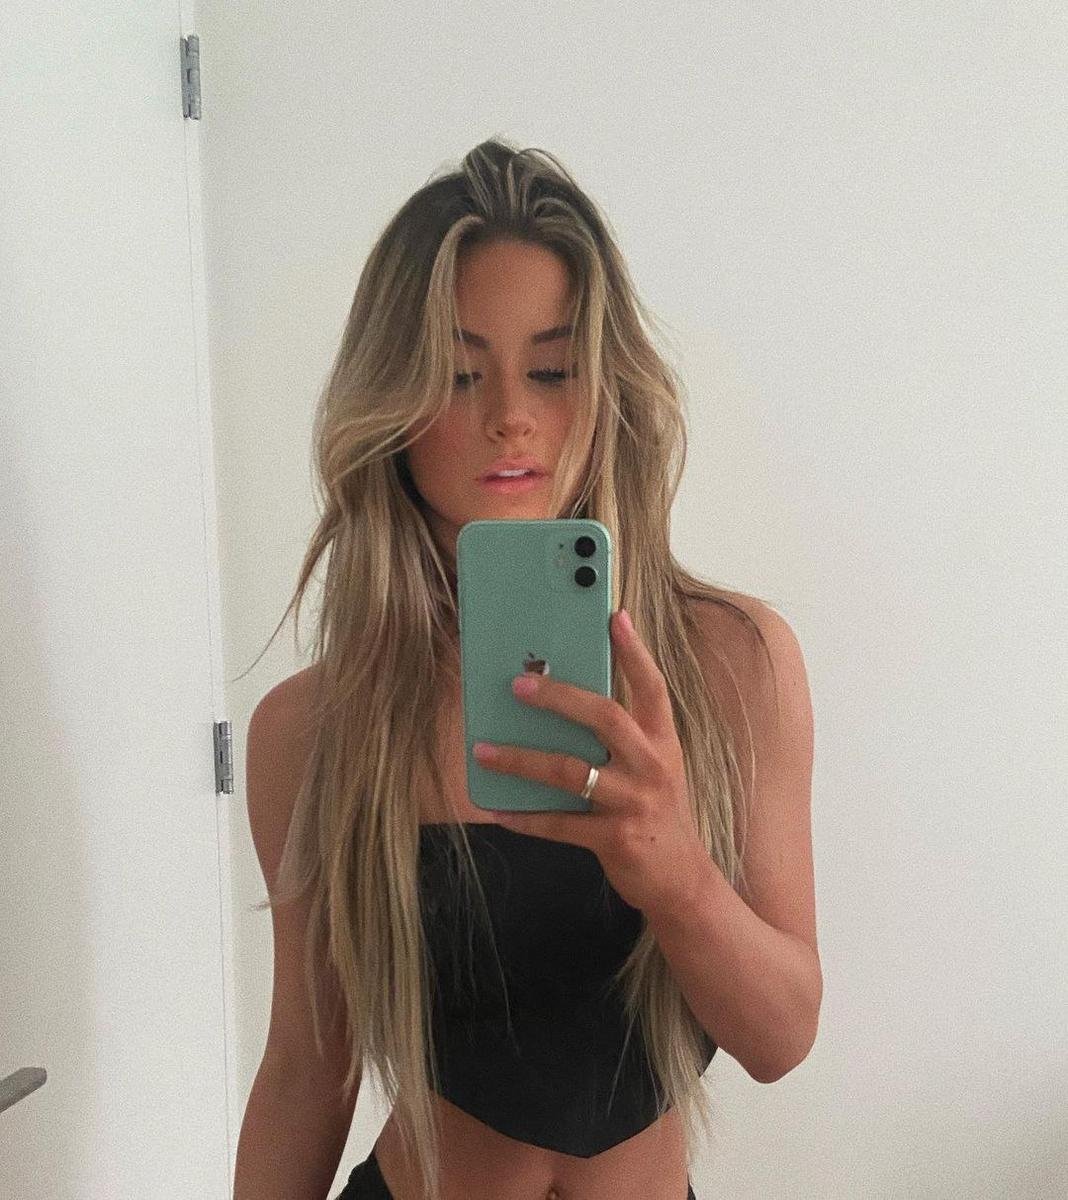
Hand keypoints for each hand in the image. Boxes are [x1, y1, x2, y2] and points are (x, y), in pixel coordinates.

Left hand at [472, 609, 704, 913]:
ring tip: (483, 750)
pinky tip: (498, 809)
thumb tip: (564, 704)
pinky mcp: (616, 839)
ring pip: (571, 771)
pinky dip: (525, 817)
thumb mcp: (652, 766)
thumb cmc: (656, 812)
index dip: (635, 651)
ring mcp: (635, 802)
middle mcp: (652, 765)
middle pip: (605, 716)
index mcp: (662, 741)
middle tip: (517, 683)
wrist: (682, 879)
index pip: (652, 687)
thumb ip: (621, 736)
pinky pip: (560, 823)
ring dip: (521, 759)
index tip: (615, 617)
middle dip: (559, 696)